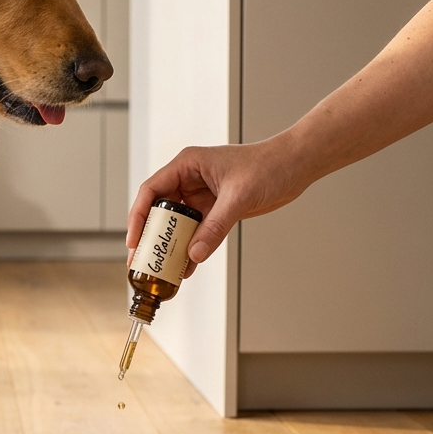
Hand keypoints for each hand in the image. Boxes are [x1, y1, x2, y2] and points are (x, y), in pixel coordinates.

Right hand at [126, 139, 308, 276]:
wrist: (296, 166)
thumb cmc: (269, 165)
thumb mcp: (239, 196)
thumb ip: (215, 226)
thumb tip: (195, 254)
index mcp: (187, 165)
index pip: (151, 191)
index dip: (139, 216)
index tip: (135, 240)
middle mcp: (189, 180)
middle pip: (159, 210)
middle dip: (151, 236)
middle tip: (142, 260)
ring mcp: (201, 196)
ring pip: (177, 224)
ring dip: (170, 245)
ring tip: (161, 268)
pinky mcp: (214, 210)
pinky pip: (196, 232)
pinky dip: (191, 248)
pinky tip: (187, 266)